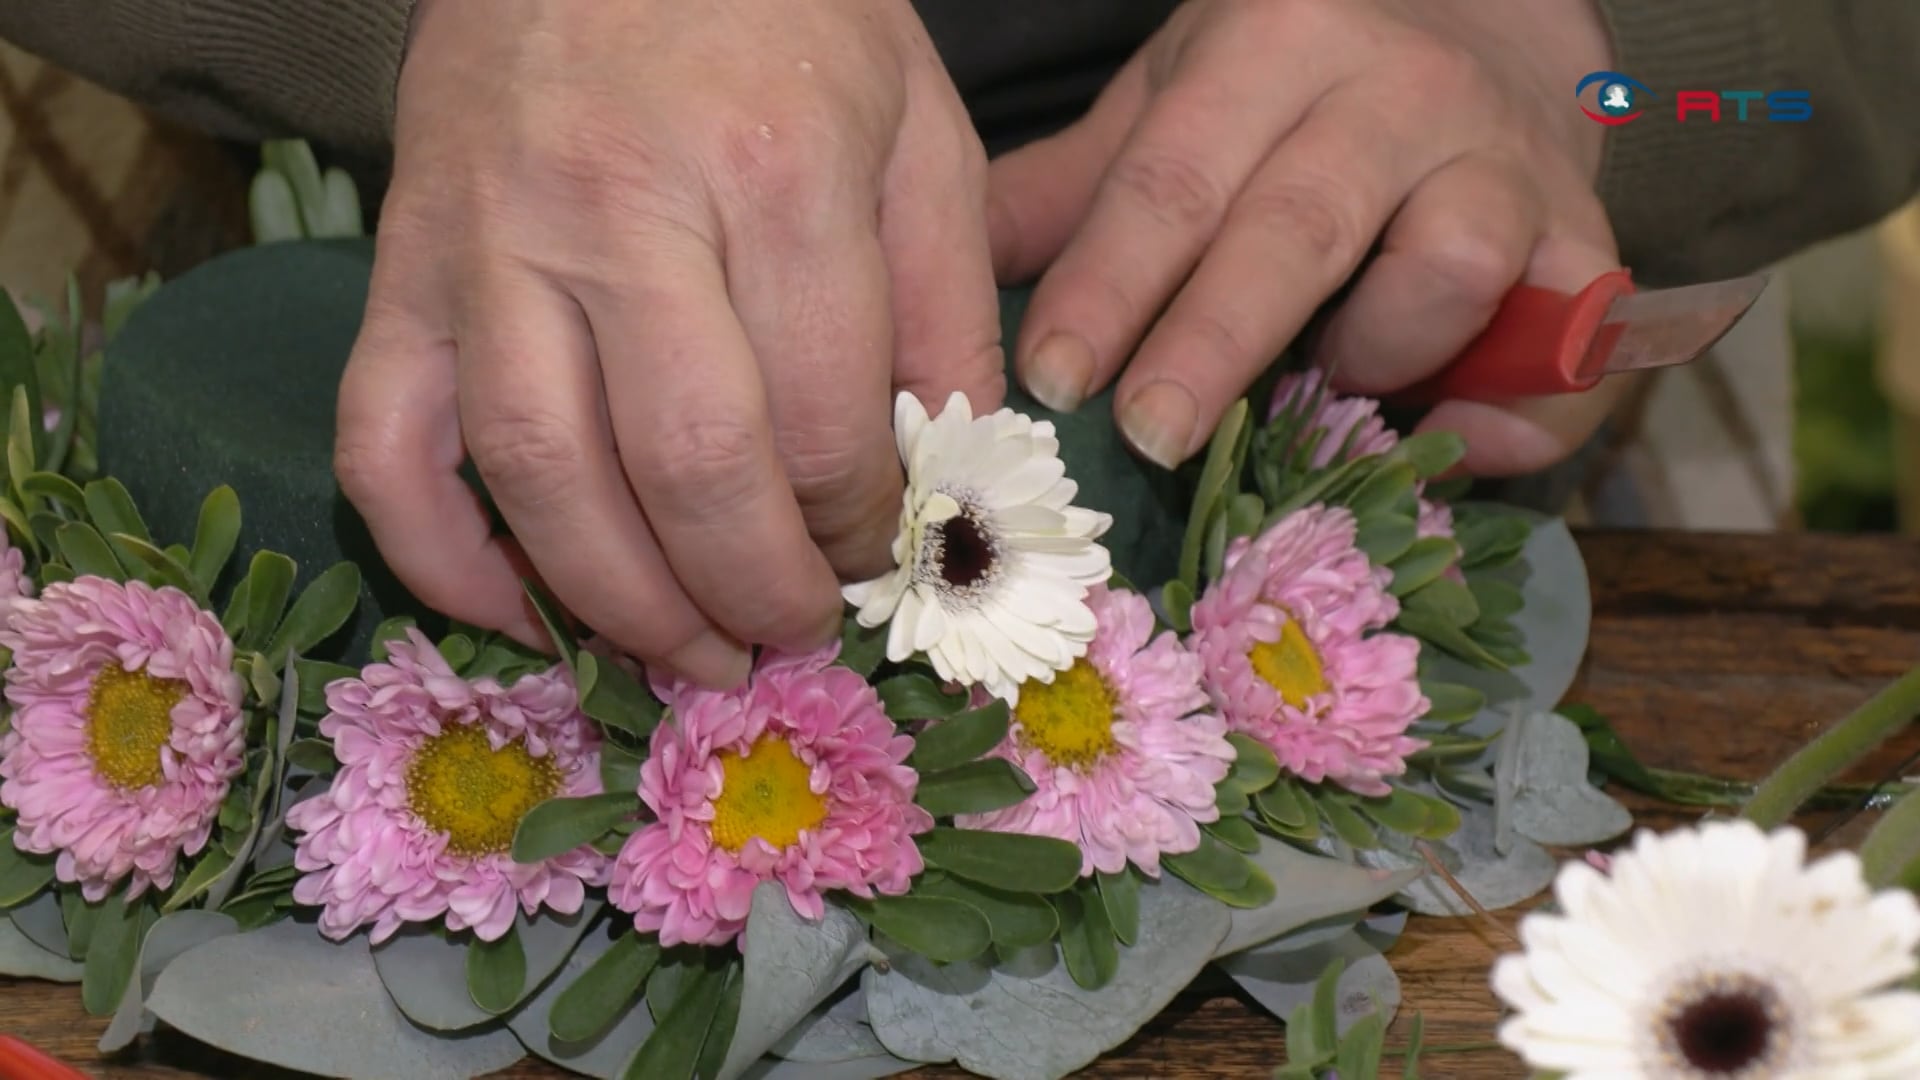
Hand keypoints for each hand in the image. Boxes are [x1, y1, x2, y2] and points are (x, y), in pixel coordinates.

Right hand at [334, 0, 1002, 686]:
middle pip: (685, 467)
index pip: (825, 419)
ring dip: (618, 604)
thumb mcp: (916, 127)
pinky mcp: (402, 269)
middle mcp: (620, 215)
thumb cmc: (778, 18)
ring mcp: (490, 245)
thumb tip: (944, 473)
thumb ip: (946, 300)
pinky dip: (438, 556)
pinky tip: (519, 616)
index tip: (876, 556)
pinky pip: (384, 444)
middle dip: (753, 591)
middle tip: (791, 635)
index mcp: (775, 173)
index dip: (859, 527)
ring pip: (537, 473)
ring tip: (687, 656)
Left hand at [987, 0, 1621, 475]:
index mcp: (1277, 43)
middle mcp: (1398, 91)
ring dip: (1382, 350)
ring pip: (1452, 264)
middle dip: (1216, 340)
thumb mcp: (1182, 97)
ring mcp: (1505, 160)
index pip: (1176, 175)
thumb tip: (949, 275)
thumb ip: (1078, 186)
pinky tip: (1454, 444)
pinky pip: (1573, 342)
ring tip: (1331, 387)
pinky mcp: (1584, 234)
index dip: (1109, 284)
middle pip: (1301, 224)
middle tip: (1150, 435)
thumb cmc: (1302, 82)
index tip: (1052, 380)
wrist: (1490, 19)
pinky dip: (1522, 410)